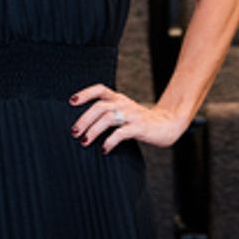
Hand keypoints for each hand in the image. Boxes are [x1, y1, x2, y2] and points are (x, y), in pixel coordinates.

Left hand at [70, 84, 187, 152]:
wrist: (167, 125)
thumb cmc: (139, 120)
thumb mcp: (123, 111)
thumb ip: (107, 112)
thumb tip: (81, 123)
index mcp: (118, 98)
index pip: (99, 89)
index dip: (85, 94)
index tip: (71, 102)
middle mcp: (123, 104)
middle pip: (99, 107)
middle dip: (84, 119)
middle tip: (74, 132)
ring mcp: (132, 115)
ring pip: (108, 118)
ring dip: (93, 130)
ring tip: (84, 142)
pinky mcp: (140, 127)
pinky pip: (121, 133)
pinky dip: (110, 141)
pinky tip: (104, 149)